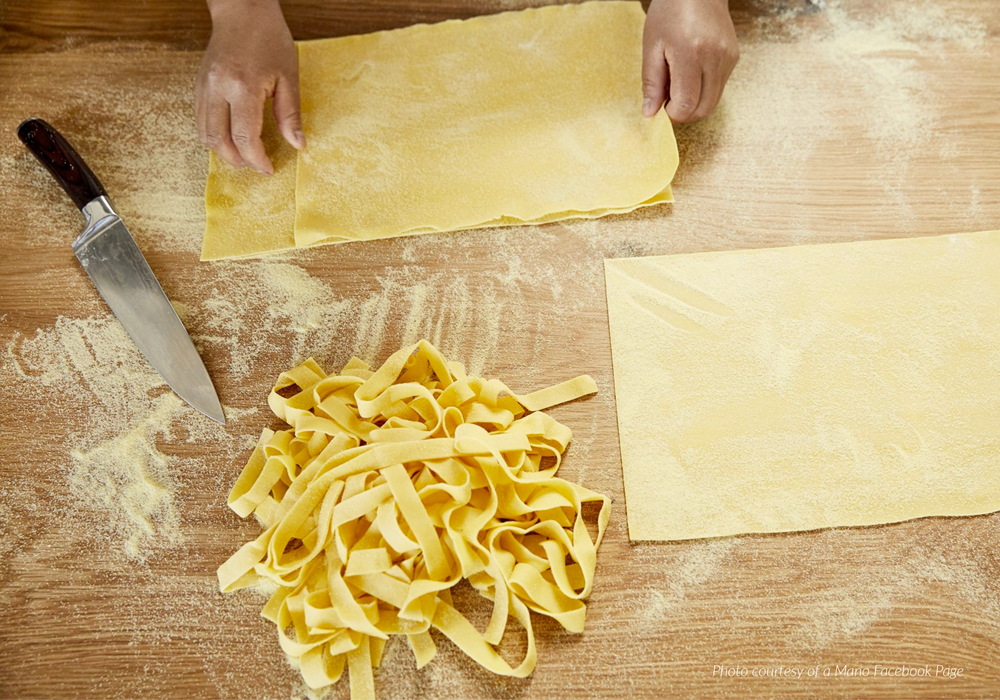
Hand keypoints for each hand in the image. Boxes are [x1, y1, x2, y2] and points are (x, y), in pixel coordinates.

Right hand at [195, 0, 302, 173]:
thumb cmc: (269, 39)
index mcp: (243, 87)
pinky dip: (214, 136)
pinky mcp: (198, 86)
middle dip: (238, 160)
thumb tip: (297, 145)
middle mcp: (217, 89)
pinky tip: (231, 138)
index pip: (244, 137)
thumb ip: (290, 115)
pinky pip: (200, 120)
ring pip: (204, 134)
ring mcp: (204, 87)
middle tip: (256, 165)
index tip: (269, 168)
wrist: (242, 11)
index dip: (256, 159)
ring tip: (244, 156)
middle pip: (218, 141)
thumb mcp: (289, 77)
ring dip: (223, 151)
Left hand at [641, 0, 739, 122]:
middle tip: (668, 100)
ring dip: (694, 104)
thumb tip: (650, 113)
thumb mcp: (652, 46)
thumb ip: (651, 82)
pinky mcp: (734, 58)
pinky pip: (719, 88)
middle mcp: (715, 59)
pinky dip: (703, 91)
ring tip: (678, 85)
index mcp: (690, 54)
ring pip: (713, 102)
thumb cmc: (670, 13)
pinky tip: (691, 76)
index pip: (686, 105)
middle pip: (703, 109)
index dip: (671, 113)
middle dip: (684, 113)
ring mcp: (728, 59)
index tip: (660, 105)